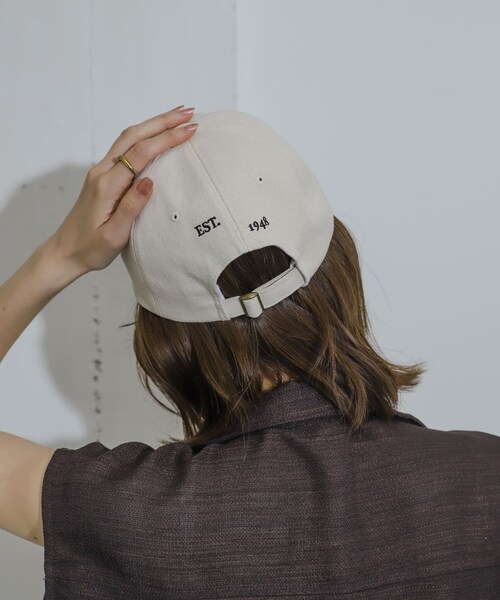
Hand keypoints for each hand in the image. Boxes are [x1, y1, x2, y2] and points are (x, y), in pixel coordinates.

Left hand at [48, 104, 197, 273]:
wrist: (66, 251)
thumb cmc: (91, 248)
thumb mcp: (114, 235)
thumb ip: (131, 207)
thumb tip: (150, 181)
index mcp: (107, 185)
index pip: (140, 153)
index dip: (166, 139)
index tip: (190, 130)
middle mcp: (102, 172)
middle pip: (134, 136)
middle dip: (163, 122)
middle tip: (189, 112)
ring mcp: (101, 172)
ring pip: (129, 138)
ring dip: (154, 124)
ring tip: (178, 117)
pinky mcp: (104, 176)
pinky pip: (126, 148)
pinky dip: (145, 135)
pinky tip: (157, 135)